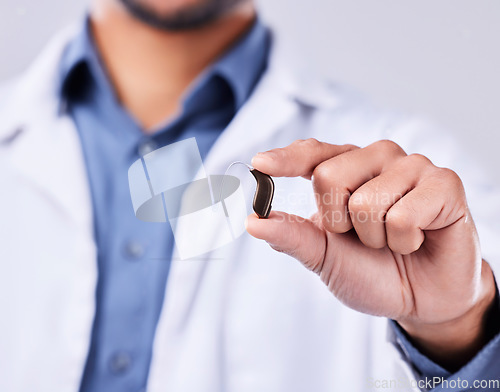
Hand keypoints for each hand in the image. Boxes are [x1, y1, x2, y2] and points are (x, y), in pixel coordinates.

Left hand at [246, 139, 497, 369]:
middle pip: (328, 177)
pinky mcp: (445, 183)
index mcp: (345, 168)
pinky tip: (418, 240)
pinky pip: (404, 216)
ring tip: (393, 240)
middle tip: (364, 236)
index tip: (259, 165)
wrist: (420, 299)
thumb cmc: (370, 271)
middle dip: (339, 224)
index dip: (284, 159)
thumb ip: (292, 236)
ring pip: (366, 202)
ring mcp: (411, 166)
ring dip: (375, 238)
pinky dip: (405, 242)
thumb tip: (253, 222)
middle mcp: (376, 157)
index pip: (311, 154)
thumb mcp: (323, 256)